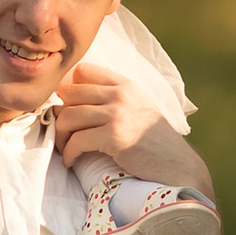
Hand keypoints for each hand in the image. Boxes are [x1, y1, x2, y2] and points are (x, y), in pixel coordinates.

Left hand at [52, 64, 206, 196]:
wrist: (176, 164)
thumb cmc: (154, 140)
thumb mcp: (137, 106)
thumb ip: (113, 97)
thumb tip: (72, 96)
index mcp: (124, 84)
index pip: (82, 71)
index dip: (68, 88)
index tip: (67, 107)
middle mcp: (120, 94)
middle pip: (69, 93)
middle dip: (59, 115)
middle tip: (63, 133)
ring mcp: (117, 114)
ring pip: (68, 117)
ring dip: (61, 136)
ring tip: (66, 148)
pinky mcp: (114, 136)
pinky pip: (77, 141)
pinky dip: (69, 153)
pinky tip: (72, 161)